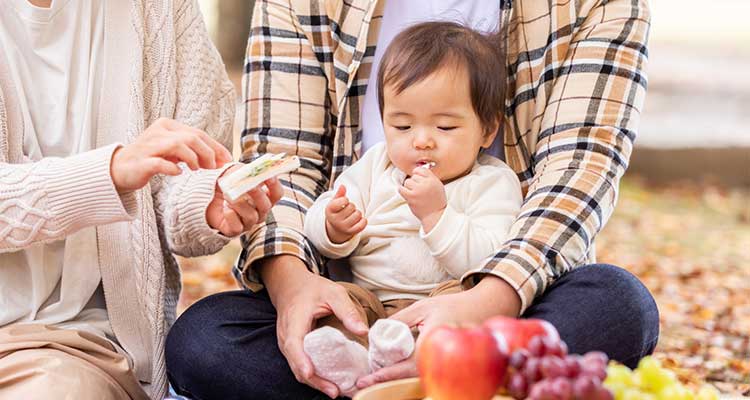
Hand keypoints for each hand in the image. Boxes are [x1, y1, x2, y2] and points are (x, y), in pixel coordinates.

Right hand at [111, 118, 232, 191]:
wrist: (118, 169)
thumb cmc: (150, 159)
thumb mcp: (172, 150)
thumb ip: (191, 149)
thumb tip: (217, 158)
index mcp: (168, 126)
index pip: (198, 133)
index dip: (216, 147)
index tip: (227, 160)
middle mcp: (159, 132)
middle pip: (191, 137)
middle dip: (208, 153)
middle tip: (212, 168)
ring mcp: (149, 146)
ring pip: (179, 145)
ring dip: (193, 159)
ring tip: (197, 170)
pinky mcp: (142, 161)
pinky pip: (161, 163)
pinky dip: (173, 169)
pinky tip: (179, 173)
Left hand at [206, 167, 283, 235]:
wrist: (208, 198)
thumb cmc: (226, 185)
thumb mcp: (235, 174)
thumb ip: (245, 171)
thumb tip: (251, 170)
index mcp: (263, 197)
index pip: (277, 194)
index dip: (275, 186)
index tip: (269, 176)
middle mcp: (259, 211)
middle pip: (266, 206)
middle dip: (258, 194)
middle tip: (249, 185)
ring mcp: (248, 222)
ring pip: (251, 216)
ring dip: (240, 205)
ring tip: (227, 196)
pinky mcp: (235, 230)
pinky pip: (237, 227)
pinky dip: (231, 217)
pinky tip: (225, 210)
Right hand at [259, 255, 369, 398]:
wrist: (290, 286)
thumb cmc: (312, 288)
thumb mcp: (333, 293)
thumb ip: (347, 311)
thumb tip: (364, 331)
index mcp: (294, 320)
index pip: (293, 344)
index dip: (301, 360)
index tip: (310, 373)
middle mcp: (286, 336)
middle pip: (296, 364)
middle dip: (314, 380)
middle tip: (335, 391)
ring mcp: (286, 344)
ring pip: (297, 368)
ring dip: (314, 381)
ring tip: (335, 390)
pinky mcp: (291, 348)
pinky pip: (299, 365)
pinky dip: (312, 376)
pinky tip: (328, 381)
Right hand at [325, 185, 366, 243]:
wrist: (337, 228)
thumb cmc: (337, 212)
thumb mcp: (335, 202)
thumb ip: (339, 194)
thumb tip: (343, 186)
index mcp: (329, 210)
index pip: (343, 200)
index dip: (345, 199)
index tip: (343, 202)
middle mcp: (335, 220)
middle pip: (352, 206)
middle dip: (351, 206)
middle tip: (347, 210)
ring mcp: (343, 227)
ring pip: (358, 214)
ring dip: (357, 213)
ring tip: (351, 215)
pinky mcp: (352, 232)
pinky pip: (363, 223)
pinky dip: (363, 220)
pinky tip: (358, 220)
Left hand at [356, 276, 520, 388]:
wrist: (485, 308)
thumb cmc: (453, 306)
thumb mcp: (423, 306)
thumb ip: (400, 319)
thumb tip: (377, 331)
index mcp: (434, 340)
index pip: (406, 364)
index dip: (385, 374)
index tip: (366, 379)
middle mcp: (443, 356)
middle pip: (410, 377)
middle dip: (386, 380)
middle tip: (364, 382)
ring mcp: (449, 363)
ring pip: (418, 377)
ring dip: (396, 379)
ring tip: (375, 377)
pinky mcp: (450, 365)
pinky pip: (427, 373)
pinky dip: (408, 374)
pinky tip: (394, 371)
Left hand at [398, 167, 445, 226]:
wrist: (435, 216)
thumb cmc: (436, 202)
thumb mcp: (438, 186)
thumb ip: (429, 178)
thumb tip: (417, 170)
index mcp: (433, 180)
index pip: (421, 169)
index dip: (418, 175)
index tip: (419, 181)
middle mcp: (426, 183)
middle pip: (414, 176)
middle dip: (415, 183)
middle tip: (419, 191)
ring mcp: (418, 190)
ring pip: (407, 182)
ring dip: (409, 188)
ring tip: (415, 194)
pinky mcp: (411, 197)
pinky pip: (401, 189)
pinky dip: (401, 190)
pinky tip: (405, 193)